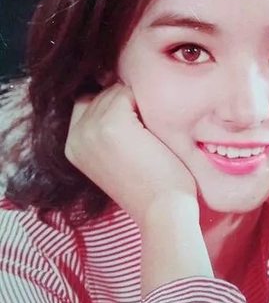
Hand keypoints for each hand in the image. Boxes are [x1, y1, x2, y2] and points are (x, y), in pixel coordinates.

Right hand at [65, 83, 197, 228]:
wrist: (162, 211)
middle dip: (126, 104)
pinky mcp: (112, 123)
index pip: (87, 102)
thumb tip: (116, 91)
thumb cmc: (149, 186)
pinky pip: (129, 93)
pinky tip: (153, 132)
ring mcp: (91, 129)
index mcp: (72, 146)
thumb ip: (104, 130)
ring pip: (115, 91)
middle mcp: (76, 136)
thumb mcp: (114, 157)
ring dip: (137, 103)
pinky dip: (146, 104)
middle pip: (102, 94)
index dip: (114, 107)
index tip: (135, 131)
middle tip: (145, 136)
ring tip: (149, 136)